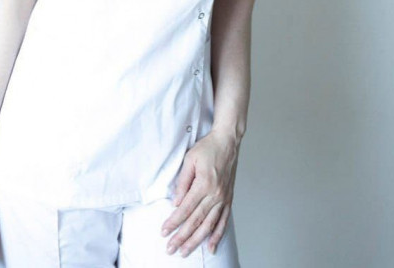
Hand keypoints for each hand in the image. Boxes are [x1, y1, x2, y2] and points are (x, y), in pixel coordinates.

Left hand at [160, 127, 240, 256]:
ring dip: (196, 240)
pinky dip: (217, 236)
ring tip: (185, 251)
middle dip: (182, 237)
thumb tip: (176, 202)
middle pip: (196, 221)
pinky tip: (210, 247)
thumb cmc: (208, 148)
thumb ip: (182, 182)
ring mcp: (223, 198)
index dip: (173, 222)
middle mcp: (215, 194)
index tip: (164, 232)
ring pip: (209, 225)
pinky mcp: (228, 199)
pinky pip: (223, 221)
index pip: (185, 208)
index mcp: (204, 184)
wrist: (228, 142)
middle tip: (170, 249)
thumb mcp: (189, 159)